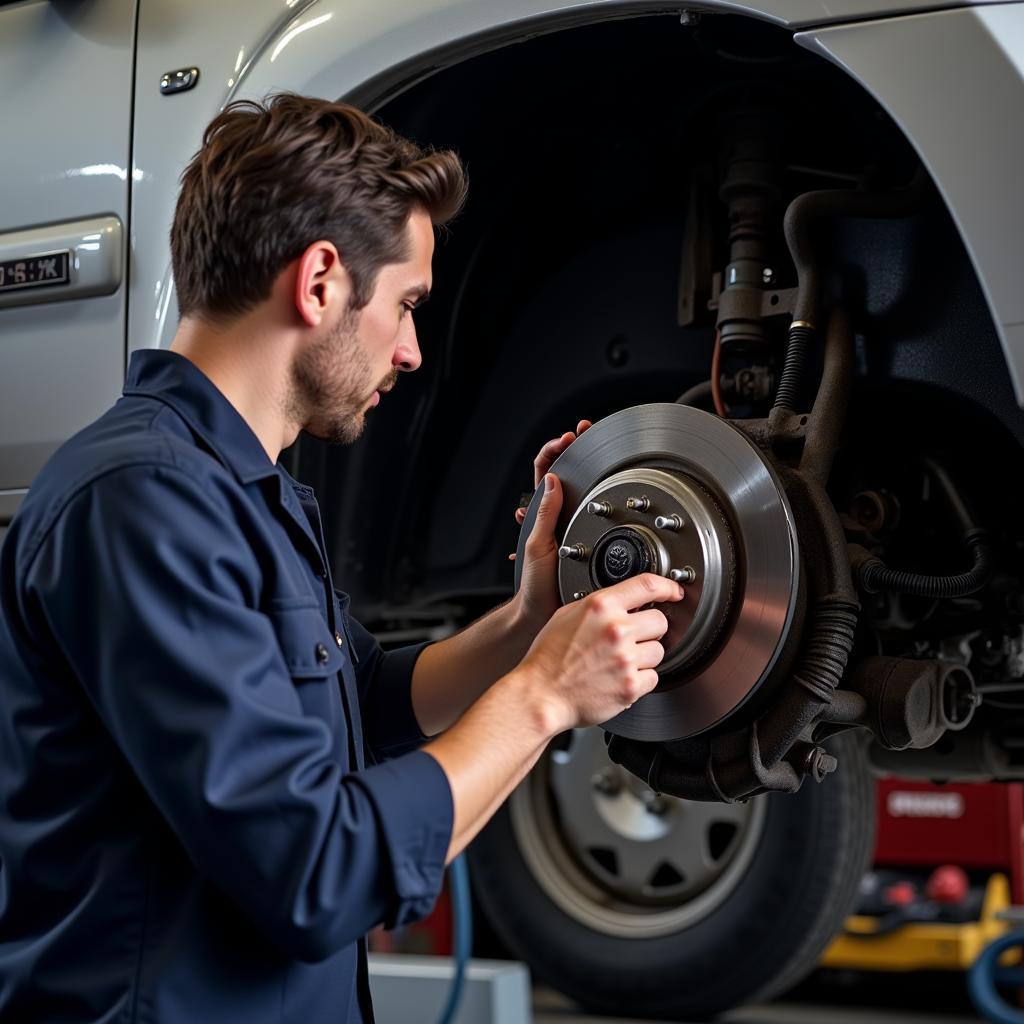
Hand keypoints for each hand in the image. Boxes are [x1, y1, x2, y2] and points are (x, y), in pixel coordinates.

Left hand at [511, 420, 592, 628]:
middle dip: (576, 449)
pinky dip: (605, 498)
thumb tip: (554, 482)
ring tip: (600, 450)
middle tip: (586, 432)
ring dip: (590, 468)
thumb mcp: (538, 546)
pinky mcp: (590, 541)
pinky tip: (614, 489)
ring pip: (582, 491)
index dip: (555, 450)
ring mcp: (574, 527)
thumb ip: (545, 514)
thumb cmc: (536, 585)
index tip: (569, 439)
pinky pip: (598, 515)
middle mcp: (558, 516)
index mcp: (542, 513)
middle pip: (566, 473)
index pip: (546, 470)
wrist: (545, 614)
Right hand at [518, 573, 683, 731]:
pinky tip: (618, 678)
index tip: (673, 591)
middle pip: (660, 621)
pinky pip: (653, 678)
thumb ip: (599, 606)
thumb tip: (624, 602)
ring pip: (659, 651)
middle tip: (632, 639)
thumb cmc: (548, 658)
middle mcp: (616, 630)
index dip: (667, 586)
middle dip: (650, 629)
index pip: (647, 585)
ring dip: (645, 656)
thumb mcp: (567, 616)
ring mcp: (625, 660)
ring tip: (619, 662)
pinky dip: (640, 680)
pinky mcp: (630, 687)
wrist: (540, 696)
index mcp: (600, 607)